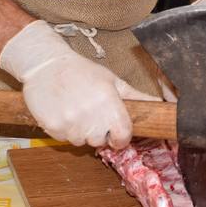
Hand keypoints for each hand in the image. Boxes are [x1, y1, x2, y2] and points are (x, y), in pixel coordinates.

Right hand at [0, 20, 148, 147]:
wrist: (45, 65)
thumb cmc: (81, 70)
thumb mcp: (112, 80)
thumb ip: (135, 96)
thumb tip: (160, 105)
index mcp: (108, 102)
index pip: (123, 137)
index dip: (120, 136)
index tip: (114, 130)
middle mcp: (90, 114)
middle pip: (101, 141)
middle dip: (98, 131)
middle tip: (90, 112)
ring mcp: (70, 122)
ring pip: (81, 141)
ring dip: (80, 131)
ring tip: (75, 109)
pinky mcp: (52, 127)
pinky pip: (64, 139)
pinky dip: (64, 129)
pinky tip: (62, 111)